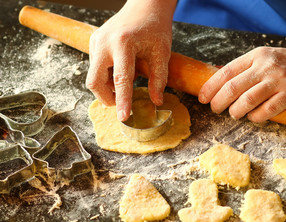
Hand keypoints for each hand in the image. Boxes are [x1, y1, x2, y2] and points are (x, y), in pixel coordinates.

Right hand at [85, 0, 175, 120]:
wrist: (144, 5)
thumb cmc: (155, 27)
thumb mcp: (161, 53)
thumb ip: (158, 79)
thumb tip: (156, 101)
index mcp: (123, 44)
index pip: (120, 79)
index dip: (122, 101)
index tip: (123, 117)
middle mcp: (104, 42)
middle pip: (95, 81)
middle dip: (106, 98)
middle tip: (121, 104)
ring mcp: (96, 41)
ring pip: (93, 75)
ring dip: (106, 86)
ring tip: (125, 82)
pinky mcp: (94, 42)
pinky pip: (95, 66)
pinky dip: (105, 76)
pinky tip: (119, 72)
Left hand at [198, 44, 285, 121]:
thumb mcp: (266, 59)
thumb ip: (247, 70)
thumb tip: (220, 86)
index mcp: (256, 55)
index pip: (226, 72)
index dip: (210, 87)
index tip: (202, 98)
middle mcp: (265, 65)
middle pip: (232, 87)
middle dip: (218, 102)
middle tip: (215, 110)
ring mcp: (279, 79)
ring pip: (247, 100)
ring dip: (235, 111)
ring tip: (234, 114)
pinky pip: (267, 110)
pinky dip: (256, 117)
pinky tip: (253, 118)